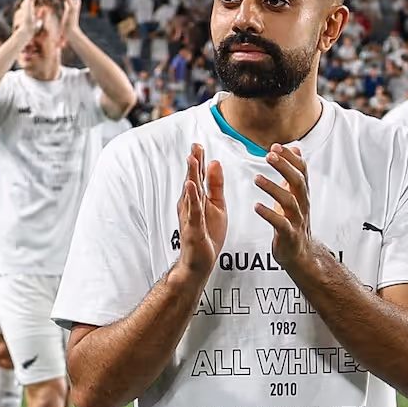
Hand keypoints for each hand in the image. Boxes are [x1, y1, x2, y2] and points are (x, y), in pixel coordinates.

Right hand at [176, 139, 228, 276]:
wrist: (199, 262)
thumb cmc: (207, 234)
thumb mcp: (217, 206)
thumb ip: (215, 185)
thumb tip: (215, 162)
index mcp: (197, 199)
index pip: (197, 176)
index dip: (198, 160)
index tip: (199, 144)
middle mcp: (190, 205)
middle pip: (192, 180)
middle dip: (194, 163)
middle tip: (195, 145)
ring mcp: (190, 217)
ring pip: (191, 193)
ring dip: (191, 175)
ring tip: (192, 159)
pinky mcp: (194, 229)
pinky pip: (193, 211)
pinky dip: (193, 198)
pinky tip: (191, 186)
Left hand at [254, 142, 316, 270]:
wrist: (301, 254)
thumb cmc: (294, 222)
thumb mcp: (296, 195)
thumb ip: (294, 173)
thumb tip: (296, 149)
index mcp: (302, 194)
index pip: (301, 171)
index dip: (290, 158)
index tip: (276, 146)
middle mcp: (302, 205)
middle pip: (297, 182)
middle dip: (284, 167)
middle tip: (269, 155)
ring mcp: (297, 220)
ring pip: (289, 202)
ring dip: (273, 188)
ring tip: (257, 178)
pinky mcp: (289, 235)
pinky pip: (281, 224)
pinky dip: (269, 215)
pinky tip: (257, 206)